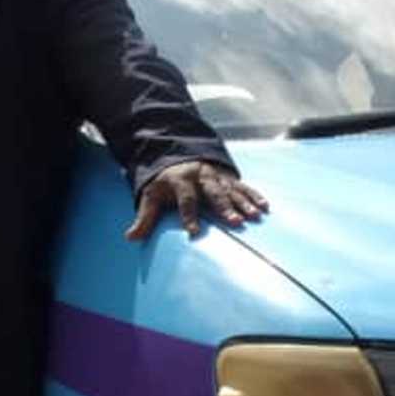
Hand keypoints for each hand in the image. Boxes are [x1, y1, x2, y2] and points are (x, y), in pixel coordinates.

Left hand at [125, 160, 269, 240]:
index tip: (193, 233)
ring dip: (243, 203)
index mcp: (180, 181)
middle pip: (213, 193)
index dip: (189, 216)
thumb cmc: (164, 184)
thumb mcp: (150, 197)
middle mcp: (200, 176)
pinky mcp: (227, 178)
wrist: (179, 157)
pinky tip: (264, 207)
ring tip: (254, 216)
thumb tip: (130, 238)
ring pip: (231, 189)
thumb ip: (144, 218)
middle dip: (225, 207)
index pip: (185, 200)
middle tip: (234, 221)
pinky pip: (243, 186)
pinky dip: (254, 195)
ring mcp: (216, 176)